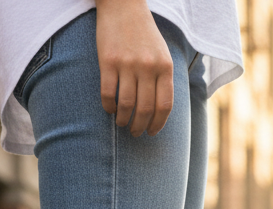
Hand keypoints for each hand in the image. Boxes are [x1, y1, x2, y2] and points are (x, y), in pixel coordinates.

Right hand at [96, 0, 173, 136]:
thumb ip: (163, 78)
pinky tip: (109, 109)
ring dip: (123, 120)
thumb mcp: (162, 54)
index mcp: (164, 66)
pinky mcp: (108, 62)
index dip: (158, 124)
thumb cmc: (144, 34)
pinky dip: (108, 106)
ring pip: (126, 105)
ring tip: (121, 123)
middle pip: (145, 109)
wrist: (124, 7)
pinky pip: (108, 93)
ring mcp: (127, 64)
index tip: (151, 132)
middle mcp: (148, 67)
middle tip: (135, 132)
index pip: (164, 105)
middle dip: (140, 127)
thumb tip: (160, 110)